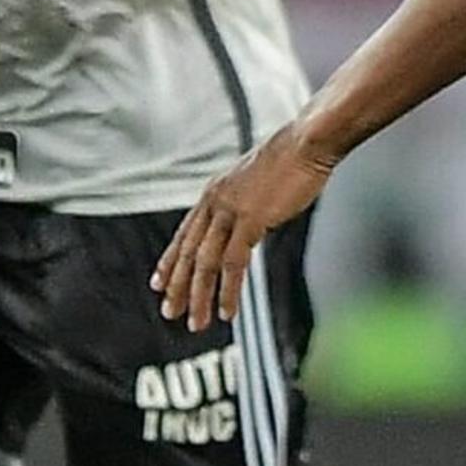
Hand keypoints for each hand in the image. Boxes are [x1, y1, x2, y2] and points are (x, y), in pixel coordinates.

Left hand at [158, 122, 341, 328]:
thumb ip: (246, 205)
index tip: (159, 283)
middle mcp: (215, 202)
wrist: (306, 143)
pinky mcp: (251, 219)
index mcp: (214, 193)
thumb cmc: (292, 159)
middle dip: (178, 286)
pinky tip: (227, 311)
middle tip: (170, 312)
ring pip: (205, 263)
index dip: (171, 261)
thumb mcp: (258, 183)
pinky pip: (233, 263)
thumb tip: (250, 225)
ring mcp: (230, 210)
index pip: (185, 234)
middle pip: (189, 252)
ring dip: (199, 296)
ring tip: (197, 322)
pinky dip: (228, 290)